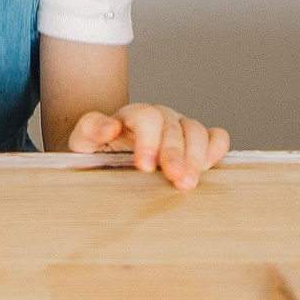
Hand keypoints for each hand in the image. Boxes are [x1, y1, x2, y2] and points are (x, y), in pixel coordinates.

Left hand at [66, 103, 229, 190]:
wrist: (109, 164)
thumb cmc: (97, 154)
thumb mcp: (83, 143)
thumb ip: (90, 130)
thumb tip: (110, 126)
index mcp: (131, 116)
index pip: (145, 117)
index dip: (148, 140)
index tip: (144, 167)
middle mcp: (159, 118)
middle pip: (173, 126)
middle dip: (175, 153)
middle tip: (175, 178)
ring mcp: (179, 128)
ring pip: (196, 131)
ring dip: (196, 157)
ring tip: (188, 183)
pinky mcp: (197, 143)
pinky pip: (216, 137)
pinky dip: (216, 150)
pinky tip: (207, 168)